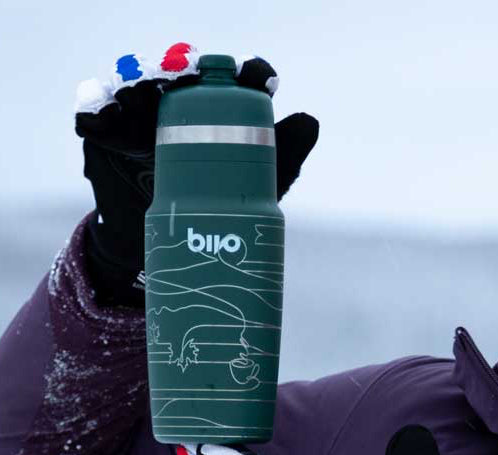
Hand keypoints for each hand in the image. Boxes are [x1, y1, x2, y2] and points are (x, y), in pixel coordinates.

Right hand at [74, 43, 318, 306]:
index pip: (230, 81)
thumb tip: (311, 119)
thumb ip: (283, 154)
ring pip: (135, 87)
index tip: (259, 78)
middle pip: (179, 74)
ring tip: (144, 94)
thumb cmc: (218, 208)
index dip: (246, 72)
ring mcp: (139, 121)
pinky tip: (106, 115)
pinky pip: (95, 116)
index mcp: (214, 114)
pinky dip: (96, 110)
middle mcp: (176, 109)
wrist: (168, 249)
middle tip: (192, 79)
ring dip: (138, 84)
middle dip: (186, 70)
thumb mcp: (256, 186)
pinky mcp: (107, 138)